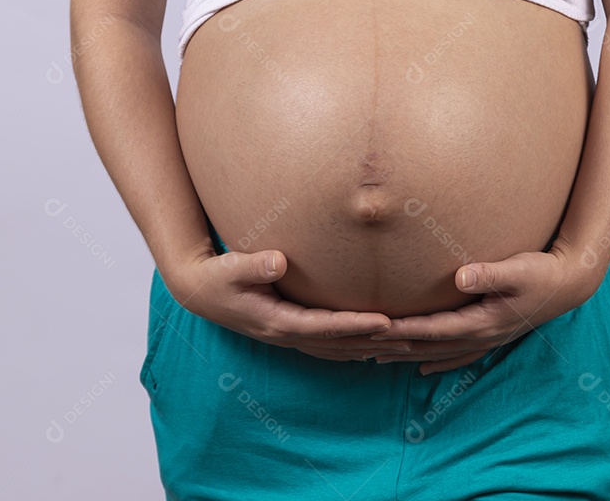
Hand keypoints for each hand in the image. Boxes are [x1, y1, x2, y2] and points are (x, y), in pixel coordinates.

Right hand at [161, 247, 418, 361]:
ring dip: (368, 347)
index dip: (355, 325)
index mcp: (275, 321)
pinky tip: (373, 343)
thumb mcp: (229, 268)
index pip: (324, 327)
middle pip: (338, 344)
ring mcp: (287, 336)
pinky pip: (328, 344)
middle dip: (373, 342)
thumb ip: (252, 265)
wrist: (199, 291)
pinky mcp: (289, 330)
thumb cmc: (216, 276)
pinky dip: (353, 345)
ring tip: (403, 344)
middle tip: (411, 336)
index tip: (385, 321)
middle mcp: (285, 334)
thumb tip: (277, 261)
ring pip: (336, 349)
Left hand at [366, 241, 601, 374]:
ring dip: (407, 356)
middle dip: (394, 347)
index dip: (403, 330)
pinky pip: (456, 355)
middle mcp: (480, 336)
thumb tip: (461, 275)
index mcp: (482, 322)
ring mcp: (486, 339)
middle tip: (359, 347)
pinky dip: (436, 362)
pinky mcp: (490, 335)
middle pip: (428, 345)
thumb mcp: (519, 268)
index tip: (375, 329)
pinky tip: (421, 368)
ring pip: (438, 353)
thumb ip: (490, 274)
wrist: (570, 284)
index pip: (433, 328)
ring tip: (375, 358)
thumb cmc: (542, 271)